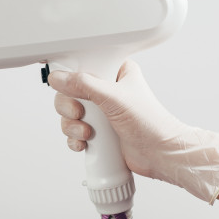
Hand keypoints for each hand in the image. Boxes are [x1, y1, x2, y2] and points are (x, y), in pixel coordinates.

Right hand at [48, 60, 218, 203]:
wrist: (160, 154)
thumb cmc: (150, 123)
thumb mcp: (114, 97)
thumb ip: (84, 85)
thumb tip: (59, 77)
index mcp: (115, 72)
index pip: (83, 65)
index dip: (71, 75)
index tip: (67, 86)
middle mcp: (105, 90)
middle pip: (70, 91)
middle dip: (69, 106)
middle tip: (79, 113)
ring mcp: (100, 112)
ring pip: (69, 113)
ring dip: (72, 125)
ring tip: (87, 132)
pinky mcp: (97, 131)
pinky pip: (74, 131)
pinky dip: (75, 138)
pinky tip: (85, 142)